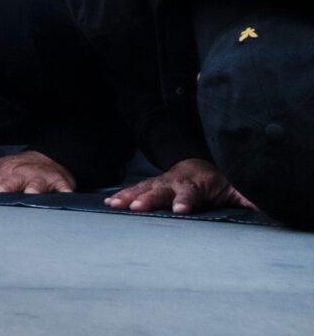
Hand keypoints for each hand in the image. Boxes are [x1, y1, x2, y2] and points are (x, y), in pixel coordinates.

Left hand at [0, 151, 74, 193]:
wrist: (48, 159)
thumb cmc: (20, 168)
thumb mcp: (0, 168)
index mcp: (8, 171)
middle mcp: (25, 174)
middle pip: (15, 180)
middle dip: (7, 186)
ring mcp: (43, 178)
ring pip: (38, 184)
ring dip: (34, 189)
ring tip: (30, 195)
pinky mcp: (61, 183)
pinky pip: (64, 188)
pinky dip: (65, 192)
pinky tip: (65, 196)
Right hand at [104, 158, 254, 214]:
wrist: (199, 164)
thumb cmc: (217, 181)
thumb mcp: (234, 189)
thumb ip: (246, 199)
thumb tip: (265, 209)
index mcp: (196, 184)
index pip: (190, 193)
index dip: (185, 202)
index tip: (180, 211)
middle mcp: (175, 181)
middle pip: (160, 190)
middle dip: (148, 199)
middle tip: (136, 209)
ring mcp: (160, 182)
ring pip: (143, 188)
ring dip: (128, 197)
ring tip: (114, 206)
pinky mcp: (151, 184)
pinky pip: (135, 189)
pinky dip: (122, 195)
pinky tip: (110, 203)